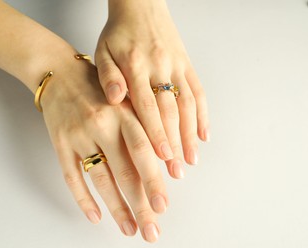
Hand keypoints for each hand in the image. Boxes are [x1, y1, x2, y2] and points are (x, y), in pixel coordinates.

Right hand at [40, 51, 166, 242]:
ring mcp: (79, 135)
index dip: (154, 177)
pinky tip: (95, 217)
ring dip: (117, 208)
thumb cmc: (98, 87)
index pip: (142, 149)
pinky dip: (83, 198)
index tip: (164, 203)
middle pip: (125, 171)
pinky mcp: (60, 144)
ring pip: (101, 179)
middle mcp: (102, 124)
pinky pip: (71, 176)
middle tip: (152, 229)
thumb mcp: (124, 98)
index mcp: (123, 112)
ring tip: (130, 229)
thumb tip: (162, 162)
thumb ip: (141, 124)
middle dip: (141, 203)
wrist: (59, 73)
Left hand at [95, 0, 209, 177]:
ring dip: (191, 134)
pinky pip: (199, 91)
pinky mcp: (187, 64)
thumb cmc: (118, 34)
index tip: (163, 158)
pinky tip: (204, 134)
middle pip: (170, 111)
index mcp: (135, 66)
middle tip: (177, 170)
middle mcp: (160, 67)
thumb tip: (115, 99)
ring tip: (192, 160)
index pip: (147, 106)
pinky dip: (204, 114)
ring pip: (188, 104)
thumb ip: (107, 76)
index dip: (156, 134)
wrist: (140, 5)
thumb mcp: (103, 52)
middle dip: (175, 143)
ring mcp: (177, 65)